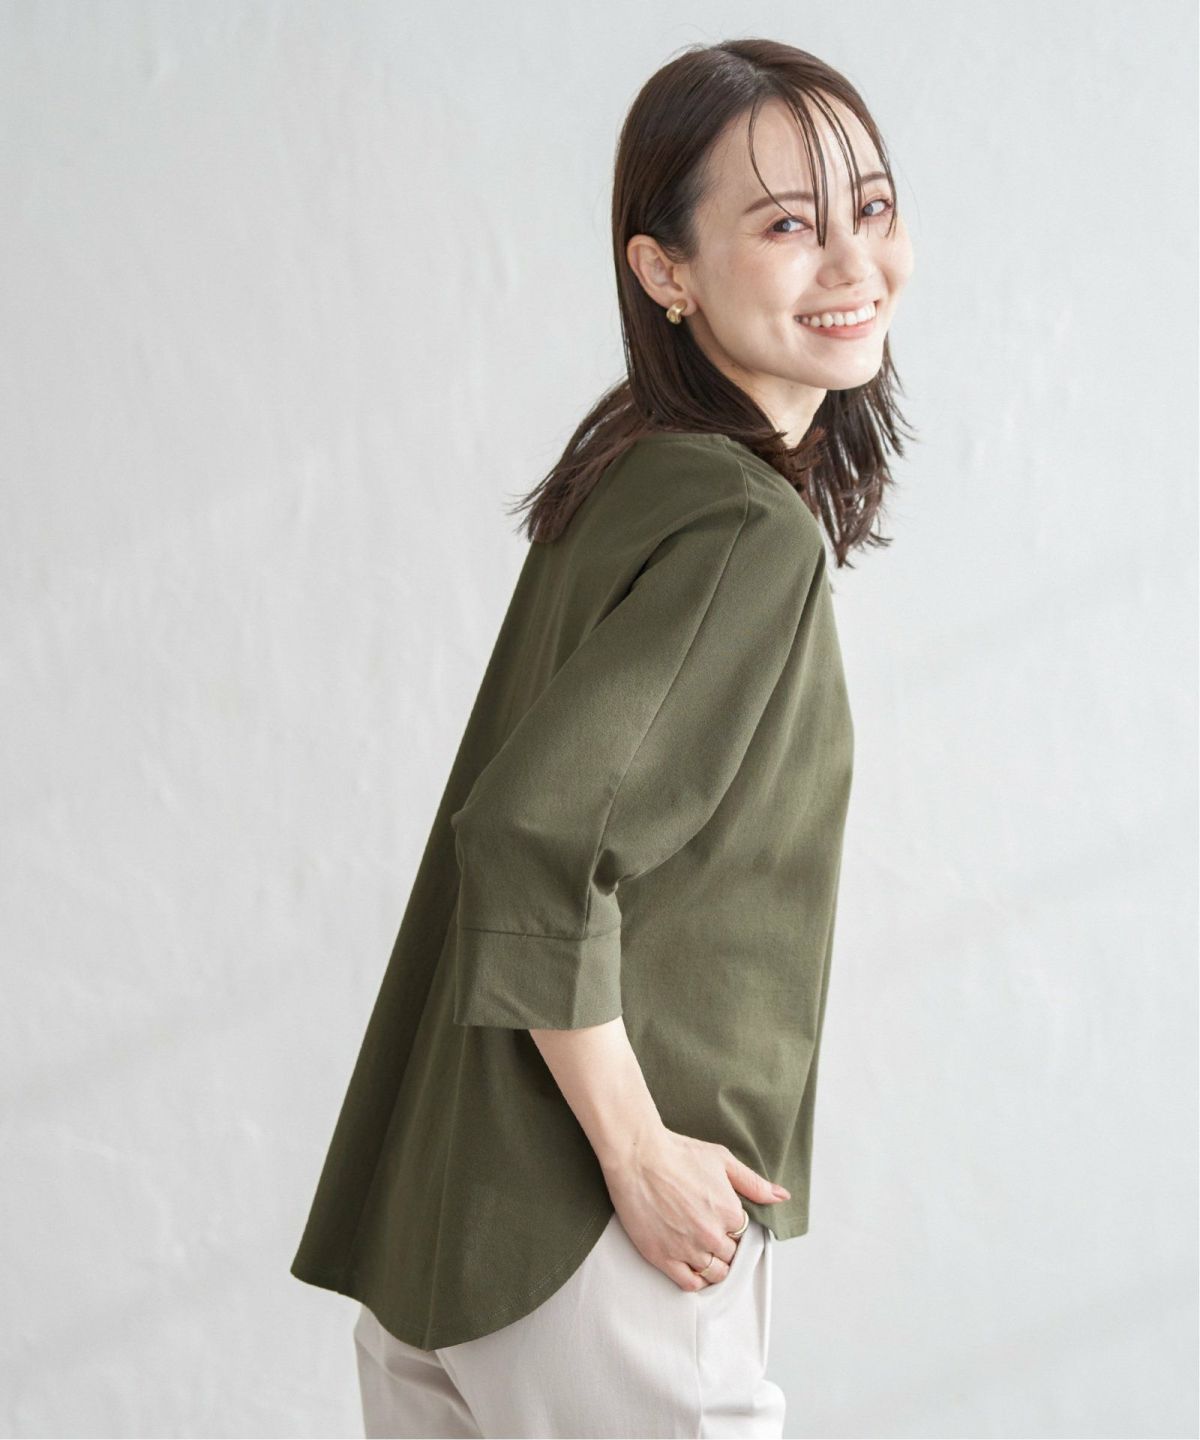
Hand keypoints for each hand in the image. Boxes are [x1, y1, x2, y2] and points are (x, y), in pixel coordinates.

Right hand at [599, 1125, 790, 1291]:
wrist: (638, 1157)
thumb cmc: (678, 1153)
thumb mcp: (722, 1160)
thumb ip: (753, 1183)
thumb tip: (781, 1196)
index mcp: (729, 1212)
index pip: (742, 1233)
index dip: (731, 1226)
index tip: (719, 1217)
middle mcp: (712, 1235)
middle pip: (730, 1254)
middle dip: (723, 1244)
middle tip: (707, 1230)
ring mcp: (687, 1249)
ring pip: (714, 1273)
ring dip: (713, 1264)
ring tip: (701, 1247)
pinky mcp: (663, 1257)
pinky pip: (689, 1283)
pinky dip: (695, 1279)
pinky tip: (692, 1265)